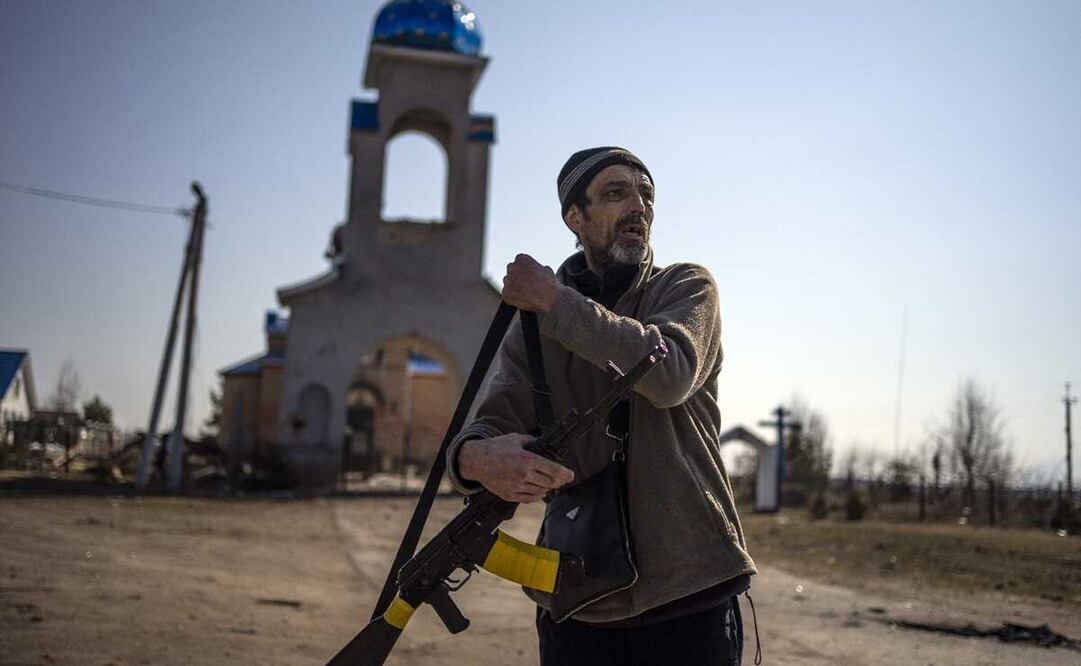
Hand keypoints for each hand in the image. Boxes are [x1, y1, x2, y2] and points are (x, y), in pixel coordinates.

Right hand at [458, 433, 573, 502]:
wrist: (476, 460)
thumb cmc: (496, 448)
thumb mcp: (516, 439)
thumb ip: (532, 441)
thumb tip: (543, 441)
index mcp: (527, 460)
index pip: (553, 470)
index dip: (565, 474)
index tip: (570, 474)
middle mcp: (523, 475)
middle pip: (550, 483)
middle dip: (559, 481)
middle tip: (563, 478)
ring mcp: (516, 487)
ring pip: (541, 492)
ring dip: (548, 488)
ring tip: (550, 483)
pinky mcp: (509, 495)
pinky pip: (529, 499)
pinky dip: (537, 495)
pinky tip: (539, 490)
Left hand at [502, 254, 559, 312]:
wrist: (551, 299)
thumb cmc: (550, 285)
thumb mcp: (546, 270)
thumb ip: (536, 268)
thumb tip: (537, 270)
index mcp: (521, 258)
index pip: (517, 263)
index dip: (523, 271)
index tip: (528, 278)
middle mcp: (512, 267)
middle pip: (511, 272)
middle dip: (516, 278)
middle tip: (526, 286)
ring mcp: (508, 280)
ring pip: (508, 284)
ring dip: (514, 288)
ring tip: (526, 294)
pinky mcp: (506, 293)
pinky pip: (507, 295)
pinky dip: (513, 299)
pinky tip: (523, 300)